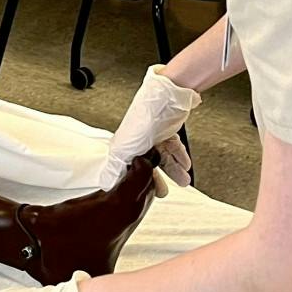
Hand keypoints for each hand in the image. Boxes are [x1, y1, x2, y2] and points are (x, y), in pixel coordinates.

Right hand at [104, 65, 200, 189]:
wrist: (170, 95)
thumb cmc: (146, 116)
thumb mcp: (127, 148)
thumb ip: (117, 167)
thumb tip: (105, 183)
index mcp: (123, 147)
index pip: (128, 171)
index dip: (136, 184)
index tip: (143, 196)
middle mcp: (136, 142)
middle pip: (146, 166)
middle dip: (156, 180)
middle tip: (162, 192)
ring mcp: (151, 135)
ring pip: (162, 158)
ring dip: (174, 170)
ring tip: (183, 180)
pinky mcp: (166, 129)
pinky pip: (173, 148)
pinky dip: (179, 157)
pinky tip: (185, 164)